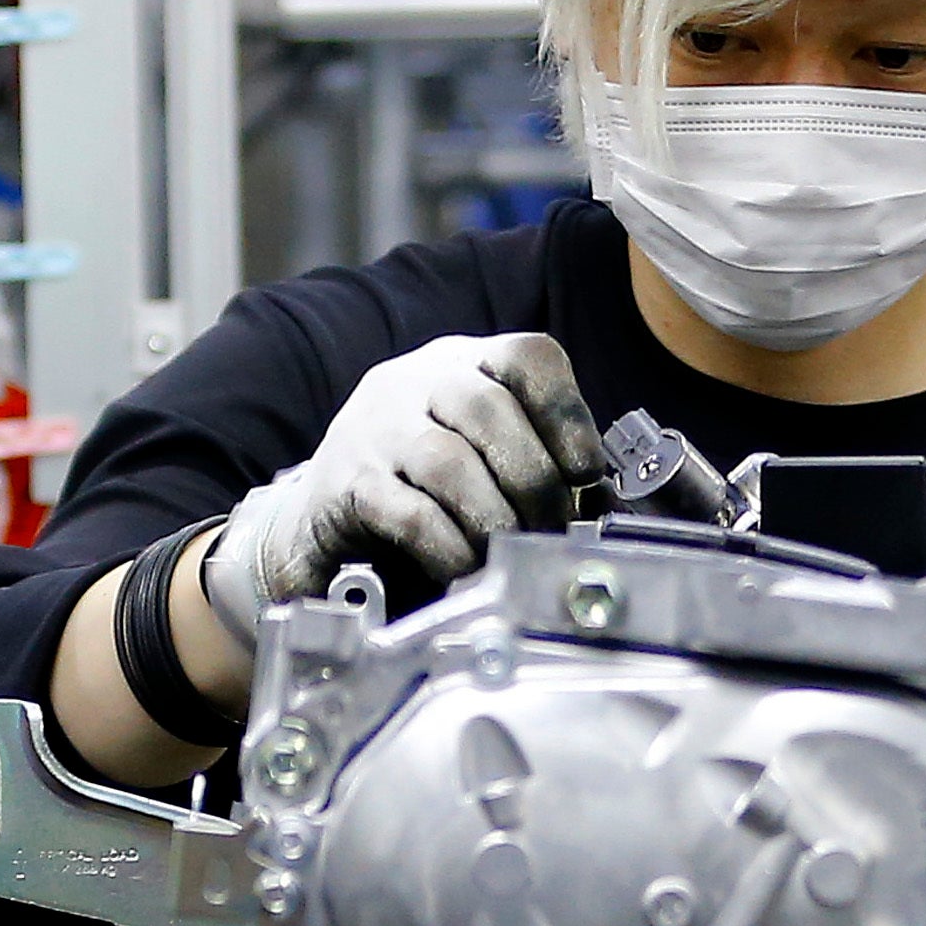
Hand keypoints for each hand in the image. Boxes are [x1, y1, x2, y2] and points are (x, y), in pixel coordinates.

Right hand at [203, 332, 602, 647]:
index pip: (527, 357)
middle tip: (554, 527)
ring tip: (512, 551)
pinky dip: (451, 548)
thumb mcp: (484, 456)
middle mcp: (416, 384)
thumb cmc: (425, 489)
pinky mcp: (346, 485)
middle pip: (487, 408)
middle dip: (535, 478)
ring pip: (447, 462)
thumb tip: (602, 511)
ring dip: (495, 517)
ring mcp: (374, 430)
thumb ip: (539, 465)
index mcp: (465, 366)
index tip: (589, 474)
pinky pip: (409, 515)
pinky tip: (468, 568)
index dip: (568, 414)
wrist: (323, 520)